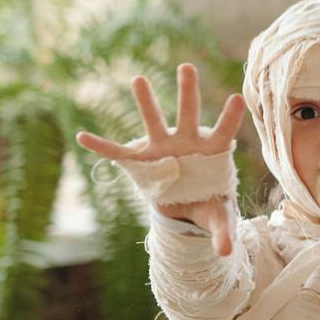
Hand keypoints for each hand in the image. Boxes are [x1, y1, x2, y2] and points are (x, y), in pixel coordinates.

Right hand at [75, 64, 245, 255]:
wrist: (187, 205)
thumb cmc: (209, 204)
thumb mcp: (218, 219)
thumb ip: (222, 233)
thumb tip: (226, 253)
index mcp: (212, 153)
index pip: (224, 132)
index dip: (229, 117)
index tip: (236, 97)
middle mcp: (187, 142)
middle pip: (189, 114)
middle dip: (188, 92)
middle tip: (186, 66)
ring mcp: (163, 147)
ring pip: (154, 120)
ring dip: (146, 102)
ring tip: (138, 78)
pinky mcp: (142, 159)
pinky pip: (118, 152)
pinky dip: (101, 146)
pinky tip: (83, 136)